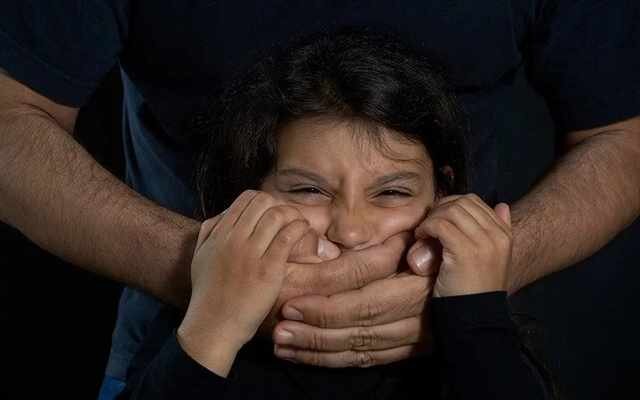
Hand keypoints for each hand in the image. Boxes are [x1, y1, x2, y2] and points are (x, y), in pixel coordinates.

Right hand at [177, 190, 309, 374]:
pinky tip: (303, 233)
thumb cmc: (208, 294)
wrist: (213, 326)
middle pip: (264, 202)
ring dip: (293, 216)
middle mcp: (233, 239)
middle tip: (289, 218)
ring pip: (277, 216)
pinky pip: (288, 237)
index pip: (246, 198)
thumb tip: (225, 213)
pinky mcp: (268, 270)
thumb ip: (209, 232)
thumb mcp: (199, 257)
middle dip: (280, 206)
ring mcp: (251, 254)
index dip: (264, 201)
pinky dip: (299, 229)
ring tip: (300, 225)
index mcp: (219, 234)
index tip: (272, 213)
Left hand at [272, 232, 435, 366]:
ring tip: (283, 346)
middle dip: (314, 333)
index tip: (292, 303)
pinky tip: (307, 357)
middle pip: (357, 331)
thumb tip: (411, 255)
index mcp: (418, 289)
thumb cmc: (443, 251)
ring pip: (359, 350)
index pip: (365, 302)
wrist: (470, 287)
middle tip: (279, 331)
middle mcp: (416, 320)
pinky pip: (367, 361)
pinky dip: (335, 361)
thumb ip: (420, 244)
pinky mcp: (407, 352)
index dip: (327, 306)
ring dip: (318, 351)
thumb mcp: (436, 240)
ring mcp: (412, 340)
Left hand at [408, 194, 511, 296]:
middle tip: (427, 226)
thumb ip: (496, 232)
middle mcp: (497, 235)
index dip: (450, 206)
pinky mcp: (465, 251)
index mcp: (504, 235)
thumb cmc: (474, 291)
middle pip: (462, 202)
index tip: (437, 220)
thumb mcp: (490, 259)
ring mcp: (483, 242)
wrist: (475, 321)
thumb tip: (501, 205)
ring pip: (450, 211)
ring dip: (431, 218)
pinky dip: (426, 228)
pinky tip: (421, 238)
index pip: (474, 201)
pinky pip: (440, 225)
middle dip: (440, 209)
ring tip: (423, 233)